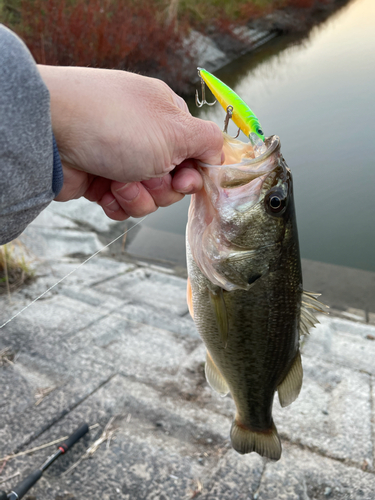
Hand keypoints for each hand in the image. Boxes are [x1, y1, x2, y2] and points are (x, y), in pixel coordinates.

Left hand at [38, 66, 222, 219]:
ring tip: (117, 180)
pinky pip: (122, 204)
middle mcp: (146, 137)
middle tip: (145, 174)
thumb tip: (220, 152)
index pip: (196, 154)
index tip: (184, 181)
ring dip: (136, 196)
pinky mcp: (100, 179)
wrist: (51, 131)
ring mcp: (121, 158)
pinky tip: (103, 189)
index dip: (193, 175)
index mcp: (167, 118)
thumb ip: (208, 142)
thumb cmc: (116, 124)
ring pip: (148, 197)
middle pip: (172, 182)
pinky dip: (116, 202)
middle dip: (161, 188)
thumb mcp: (176, 130)